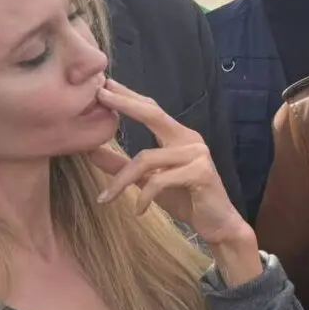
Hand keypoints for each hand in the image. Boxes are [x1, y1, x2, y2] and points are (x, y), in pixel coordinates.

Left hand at [89, 79, 260, 283]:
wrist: (217, 224)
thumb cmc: (185, 199)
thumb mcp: (148, 181)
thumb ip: (122, 165)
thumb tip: (91, 151)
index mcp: (178, 136)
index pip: (151, 109)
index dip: (128, 96)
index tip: (104, 85)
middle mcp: (189, 139)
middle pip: (153, 114)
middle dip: (125, 104)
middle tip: (100, 95)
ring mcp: (197, 154)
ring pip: (146, 158)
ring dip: (121, 180)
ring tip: (106, 198)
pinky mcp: (200, 173)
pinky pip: (160, 180)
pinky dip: (144, 197)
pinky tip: (139, 211)